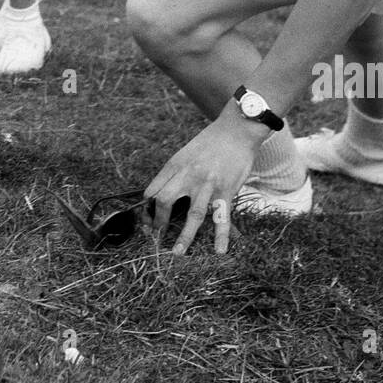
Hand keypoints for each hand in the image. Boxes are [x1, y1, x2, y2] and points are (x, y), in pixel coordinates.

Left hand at [144, 113, 261, 255]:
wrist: (237, 129)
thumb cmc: (211, 141)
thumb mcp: (186, 152)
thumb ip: (174, 172)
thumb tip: (159, 193)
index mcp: (175, 165)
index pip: (153, 189)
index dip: (146, 208)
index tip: (146, 220)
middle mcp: (188, 175)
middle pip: (165, 200)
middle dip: (158, 221)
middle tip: (157, 236)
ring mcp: (208, 184)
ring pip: (193, 214)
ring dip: (185, 236)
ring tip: (177, 253)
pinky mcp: (226, 190)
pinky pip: (222, 217)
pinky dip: (221, 236)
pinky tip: (220, 251)